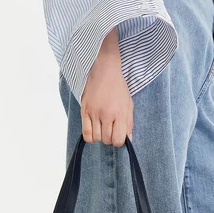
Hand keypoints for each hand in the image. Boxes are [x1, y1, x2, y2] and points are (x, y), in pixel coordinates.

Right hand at [81, 28, 133, 146]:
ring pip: (96, 138)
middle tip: (110, 129)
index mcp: (120, 113)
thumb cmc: (118, 88)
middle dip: (109, 138)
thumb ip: (129, 123)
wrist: (103, 71)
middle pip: (106, 140)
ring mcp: (94, 113)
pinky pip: (86, 133)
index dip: (118, 141)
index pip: (118, 140)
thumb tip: (128, 140)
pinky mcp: (84, 111)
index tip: (118, 135)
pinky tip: (94, 130)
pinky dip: (90, 137)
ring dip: (100, 136)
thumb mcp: (128, 104)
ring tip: (102, 128)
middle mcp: (106, 115)